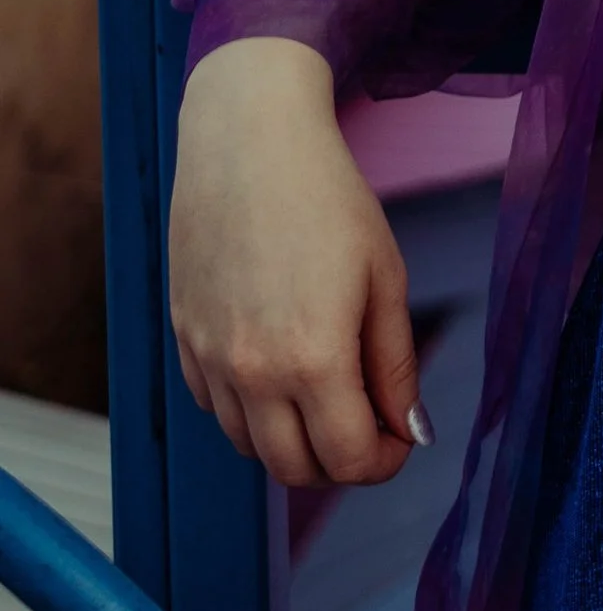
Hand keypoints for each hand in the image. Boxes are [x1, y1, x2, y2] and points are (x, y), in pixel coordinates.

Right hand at [169, 38, 425, 487]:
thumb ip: (396, 364)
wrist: (248, 141)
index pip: (347, 460)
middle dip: (339, 461)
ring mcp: (210, 360)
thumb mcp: (384, 276)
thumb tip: (410, 431)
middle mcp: (252, 373)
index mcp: (313, 359)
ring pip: (250, 447)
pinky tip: (277, 364)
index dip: (383, 461)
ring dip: (292, 439)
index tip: (399, 437)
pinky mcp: (183, 340)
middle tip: (368, 423)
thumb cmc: (328, 198)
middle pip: (294, 470)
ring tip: (326, 390)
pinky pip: (217, 408)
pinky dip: (250, 409)